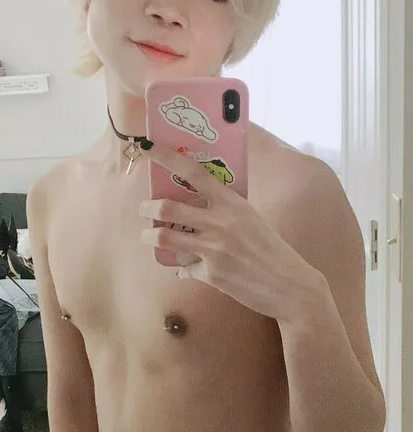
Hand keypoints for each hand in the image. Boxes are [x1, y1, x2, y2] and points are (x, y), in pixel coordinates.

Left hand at [139, 142, 324, 324]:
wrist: (289, 285)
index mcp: (232, 203)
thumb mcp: (250, 219)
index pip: (194, 172)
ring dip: (150, 236)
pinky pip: (184, 269)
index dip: (167, 158)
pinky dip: (182, 269)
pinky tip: (185, 269)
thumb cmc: (271, 249)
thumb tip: (196, 207)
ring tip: (148, 235)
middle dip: (147, 208)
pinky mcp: (211, 275)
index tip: (148, 147)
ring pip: (166, 238)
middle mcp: (220, 223)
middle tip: (143, 209)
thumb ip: (224, 210)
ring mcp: (214, 250)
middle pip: (168, 208)